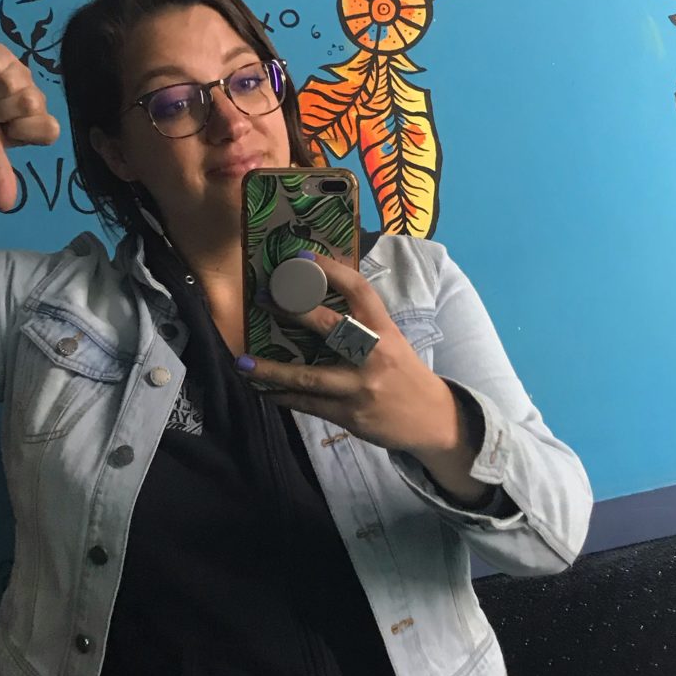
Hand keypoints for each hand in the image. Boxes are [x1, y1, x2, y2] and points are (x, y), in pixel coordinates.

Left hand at [237, 254, 489, 502]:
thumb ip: (363, 323)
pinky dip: (283, 397)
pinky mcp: (350, 414)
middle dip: (294, 310)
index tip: (303, 256)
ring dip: (272, 369)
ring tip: (243, 362)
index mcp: (385, 330)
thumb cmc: (405, 372)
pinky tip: (263, 390)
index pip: (358, 290)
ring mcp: (360, 386)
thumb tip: (321, 296)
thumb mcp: (392, 341)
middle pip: (330, 327)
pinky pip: (309, 404)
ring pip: (309, 376)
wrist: (433, 420)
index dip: (331, 269)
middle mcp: (373, 354)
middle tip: (263, 298)